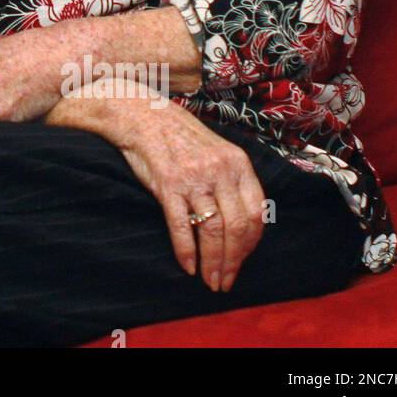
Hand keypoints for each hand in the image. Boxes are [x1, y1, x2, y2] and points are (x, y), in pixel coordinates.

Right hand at [51, 87, 265, 292]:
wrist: (140, 114)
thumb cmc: (176, 135)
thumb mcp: (215, 150)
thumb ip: (231, 180)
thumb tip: (241, 221)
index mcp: (237, 162)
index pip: (256, 213)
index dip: (251, 244)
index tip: (241, 261)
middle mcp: (219, 170)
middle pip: (237, 227)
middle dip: (233, 261)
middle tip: (225, 281)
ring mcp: (194, 178)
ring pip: (213, 231)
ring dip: (213, 262)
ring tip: (210, 280)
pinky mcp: (168, 185)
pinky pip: (182, 226)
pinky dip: (187, 251)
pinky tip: (187, 266)